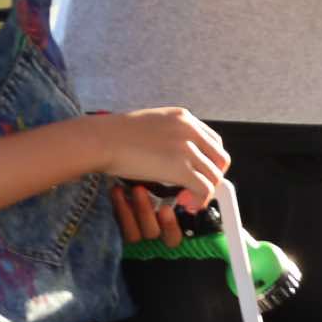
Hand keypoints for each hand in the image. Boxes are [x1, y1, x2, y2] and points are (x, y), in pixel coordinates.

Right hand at [101, 107, 230, 246]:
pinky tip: (186, 204)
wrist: (101, 139)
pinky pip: (205, 188)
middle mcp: (190, 130)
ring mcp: (187, 149)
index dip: (209, 161)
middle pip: (220, 158)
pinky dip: (200, 200)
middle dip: (212, 176)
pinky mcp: (180, 168)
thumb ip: (169, 134)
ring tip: (187, 199)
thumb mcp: (152, 124)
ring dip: (205, 191)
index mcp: (184, 117)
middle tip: (196, 189)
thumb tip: (173, 153)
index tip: (199, 173)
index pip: (213, 141)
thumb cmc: (115, 135)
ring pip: (214, 175)